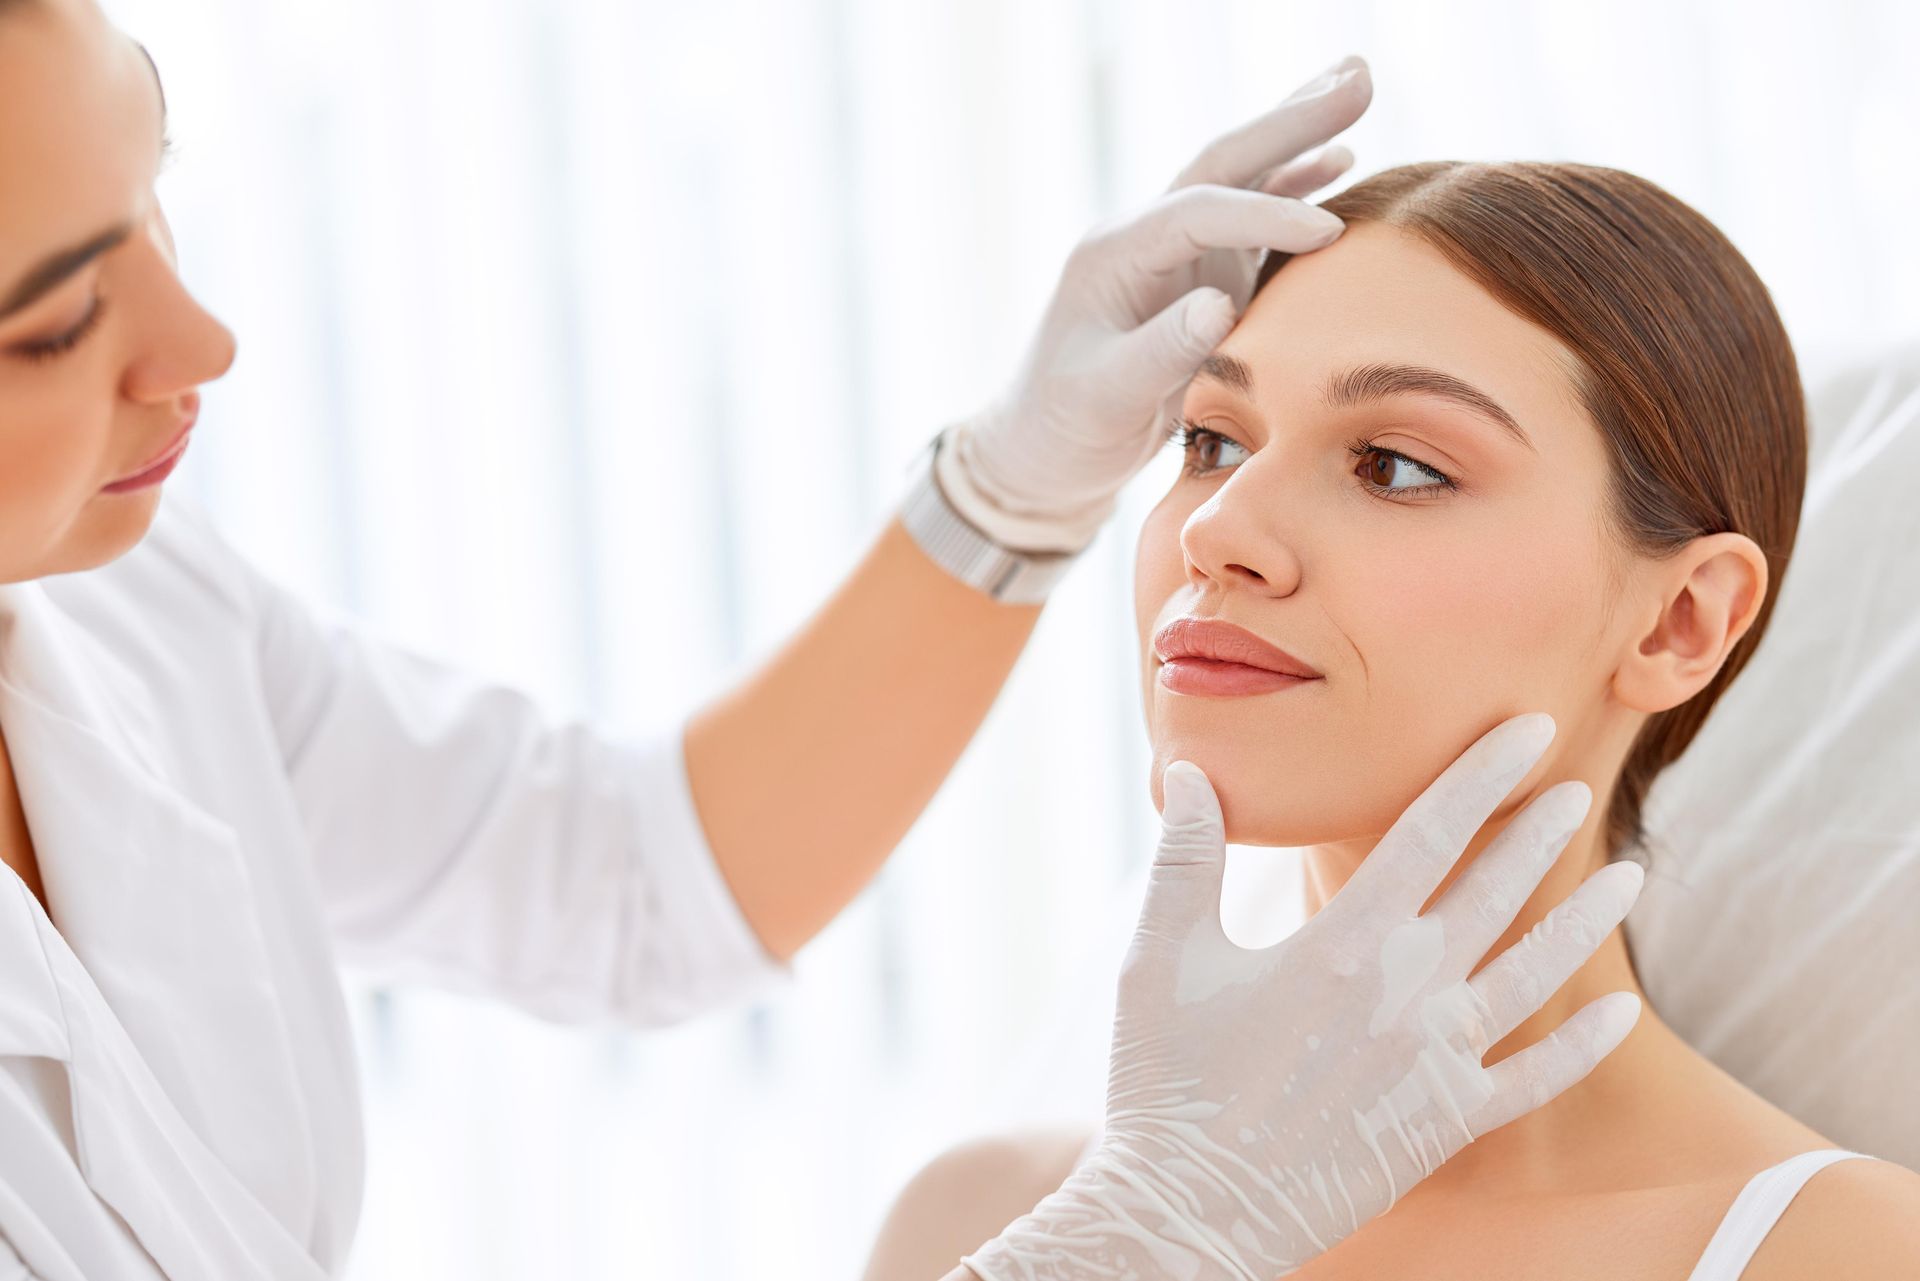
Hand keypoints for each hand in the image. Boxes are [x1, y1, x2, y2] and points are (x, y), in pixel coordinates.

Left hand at [933, 55, 1371, 554]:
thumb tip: (1220, 304)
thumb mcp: (1106, 397)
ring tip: (1357, 86)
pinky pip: (1253, 220)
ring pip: (1242, 177)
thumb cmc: (1065, 425)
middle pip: (1224, 162)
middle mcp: (1145, 238)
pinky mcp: (1199, 277)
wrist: (1045, 451)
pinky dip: (1295, 186)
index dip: (1264, 212)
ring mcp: (1174, 254)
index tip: (1327, 229)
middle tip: (1359, 76)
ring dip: (1300, 134)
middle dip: (1291, 121)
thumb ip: (1161, 352)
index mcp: (1114, 253)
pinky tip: (1341, 158)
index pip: (1199, 211)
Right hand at [962, 712, 1646, 1278]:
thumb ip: (1185, 859)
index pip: (1428, 834)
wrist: (1192, 1210)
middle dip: (1538, 832)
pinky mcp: (1445, 1126)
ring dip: (1583, 922)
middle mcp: (1404, 992)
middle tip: (1575, 786)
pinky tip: (1622, 1015)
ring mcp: (1434, 1062)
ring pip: (1533, 976)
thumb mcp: (1158, 956)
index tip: (1525, 731)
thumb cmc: (1167, 1081)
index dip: (1481, 776)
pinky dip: (1583, 1048)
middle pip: (1493, 892)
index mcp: (1339, 942)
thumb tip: (1188, 771)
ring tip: (1629, 877)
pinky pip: (1534, 1081)